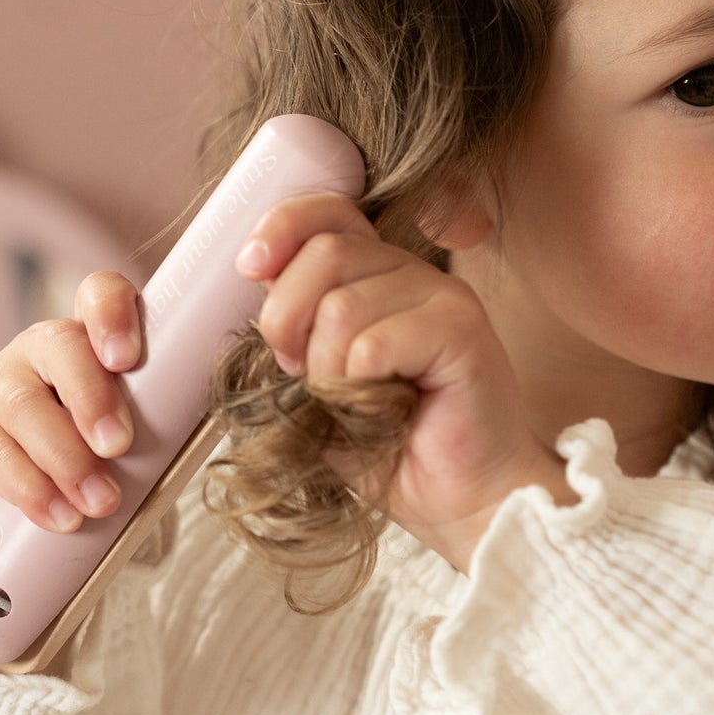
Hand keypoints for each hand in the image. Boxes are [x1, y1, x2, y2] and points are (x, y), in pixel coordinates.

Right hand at [0, 273, 142, 539]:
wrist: (30, 519)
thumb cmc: (98, 465)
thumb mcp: (133, 441)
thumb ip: (158, 426)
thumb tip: (190, 439)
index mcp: (91, 338)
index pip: (99, 293)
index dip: (112, 313)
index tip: (127, 359)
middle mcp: (38, 349)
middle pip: (59, 346)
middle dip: (92, 398)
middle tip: (118, 447)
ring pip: (22, 404)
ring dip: (66, 457)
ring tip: (99, 502)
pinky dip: (31, 489)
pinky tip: (59, 516)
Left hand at [237, 192, 576, 571]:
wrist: (458, 502)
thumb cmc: (390, 447)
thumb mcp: (318, 381)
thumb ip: (292, 327)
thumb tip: (255, 279)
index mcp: (378, 274)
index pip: (328, 212)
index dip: (282, 227)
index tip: (249, 267)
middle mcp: (414, 273)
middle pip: (325, 253)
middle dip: (286, 319)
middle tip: (299, 374)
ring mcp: (444, 296)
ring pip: (342, 306)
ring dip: (326, 370)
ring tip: (352, 405)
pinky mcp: (463, 330)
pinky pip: (374, 344)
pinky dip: (358, 389)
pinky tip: (382, 412)